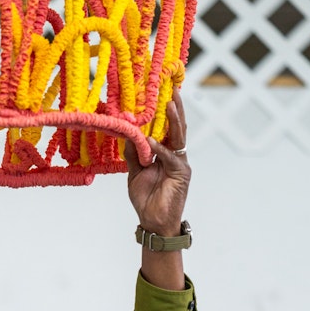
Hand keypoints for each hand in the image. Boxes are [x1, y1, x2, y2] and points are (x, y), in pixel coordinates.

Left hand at [124, 88, 190, 235]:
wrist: (153, 221)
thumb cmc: (146, 198)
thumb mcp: (135, 172)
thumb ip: (133, 153)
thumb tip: (127, 133)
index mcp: (165, 152)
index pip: (166, 127)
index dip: (164, 111)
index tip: (160, 92)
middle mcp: (175, 154)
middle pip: (177, 127)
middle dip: (175, 108)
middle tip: (172, 88)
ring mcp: (180, 163)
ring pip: (178, 137)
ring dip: (174, 120)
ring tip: (169, 103)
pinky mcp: (181, 173)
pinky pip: (169, 157)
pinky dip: (159, 148)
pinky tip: (150, 141)